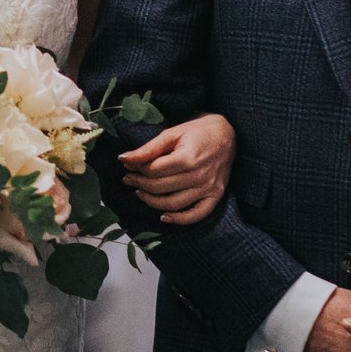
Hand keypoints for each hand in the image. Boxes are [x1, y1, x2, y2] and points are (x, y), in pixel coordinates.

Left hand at [120, 114, 235, 223]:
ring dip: (151, 201)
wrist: (227, 134)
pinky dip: (179, 219)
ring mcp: (209, 188)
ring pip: (173, 204)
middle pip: (160, 187)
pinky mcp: (215, 196)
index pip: (154, 170)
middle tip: (128, 178)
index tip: (128, 165)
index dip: (137, 169)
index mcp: (188, 157)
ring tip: (140, 192)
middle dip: (139, 183)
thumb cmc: (198, 131)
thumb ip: (149, 148)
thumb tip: (123, 158)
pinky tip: (163, 217)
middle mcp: (199, 175)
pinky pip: (196, 215)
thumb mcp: (172, 133)